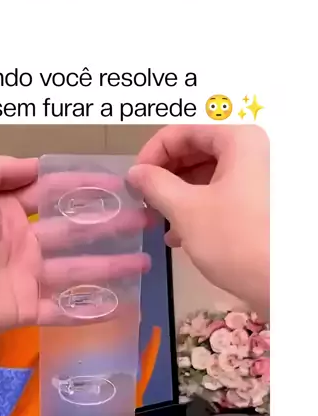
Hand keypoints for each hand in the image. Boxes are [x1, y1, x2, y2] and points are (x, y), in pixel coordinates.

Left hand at [0, 156, 148, 362]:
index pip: (55, 193)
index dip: (86, 187)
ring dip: (112, 266)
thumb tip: (34, 164)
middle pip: (75, 232)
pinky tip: (120, 305)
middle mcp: (21, 243)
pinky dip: (89, 310)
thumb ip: (0, 169)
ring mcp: (26, 278)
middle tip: (145, 219)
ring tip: (146, 262)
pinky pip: (62, 311)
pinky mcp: (26, 310)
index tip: (120, 183)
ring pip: (78, 271)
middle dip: (111, 225)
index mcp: (7, 211)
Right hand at [128, 124, 269, 316]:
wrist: (281, 284)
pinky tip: (178, 234)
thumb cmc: (234, 241)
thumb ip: (155, 184)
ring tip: (158, 220)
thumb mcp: (186, 210)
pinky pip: (221, 192)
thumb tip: (135, 173)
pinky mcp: (260, 202)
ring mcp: (259, 177)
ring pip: (207, 173)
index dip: (153, 153)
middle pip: (196, 150)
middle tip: (144, 198)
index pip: (184, 131)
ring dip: (178, 194)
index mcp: (239, 140)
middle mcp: (253, 151)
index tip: (135, 180)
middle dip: (166, 175)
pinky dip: (196, 207)